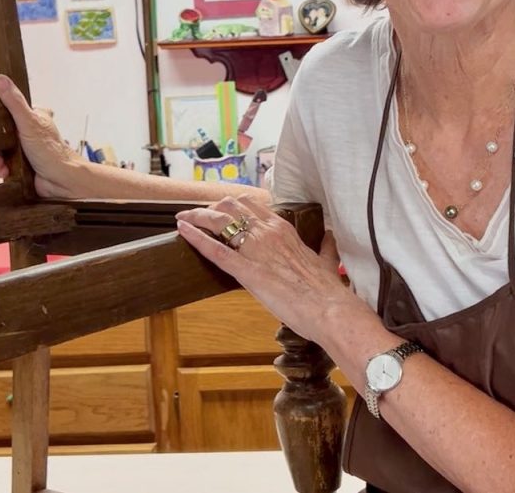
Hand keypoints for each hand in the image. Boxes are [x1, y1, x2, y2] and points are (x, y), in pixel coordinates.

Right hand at [0, 74, 80, 197]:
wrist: (61, 181)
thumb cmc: (51, 151)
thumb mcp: (29, 122)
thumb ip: (14, 102)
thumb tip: (0, 79)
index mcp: (34, 117)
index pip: (11, 111)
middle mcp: (30, 133)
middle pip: (2, 134)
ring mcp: (26, 151)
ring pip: (1, 152)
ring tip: (0, 165)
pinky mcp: (22, 167)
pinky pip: (4, 166)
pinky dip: (2, 170)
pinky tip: (4, 172)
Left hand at [175, 196, 369, 348]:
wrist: (331, 310)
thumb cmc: (328, 291)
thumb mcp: (326, 261)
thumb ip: (325, 247)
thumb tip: (330, 237)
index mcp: (283, 229)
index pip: (251, 204)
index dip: (230, 204)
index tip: (221, 209)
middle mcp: (267, 232)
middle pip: (230, 206)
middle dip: (210, 208)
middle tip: (198, 217)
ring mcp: (255, 250)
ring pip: (219, 220)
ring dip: (197, 217)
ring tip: (184, 218)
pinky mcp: (247, 272)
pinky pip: (215, 249)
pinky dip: (196, 237)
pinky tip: (183, 230)